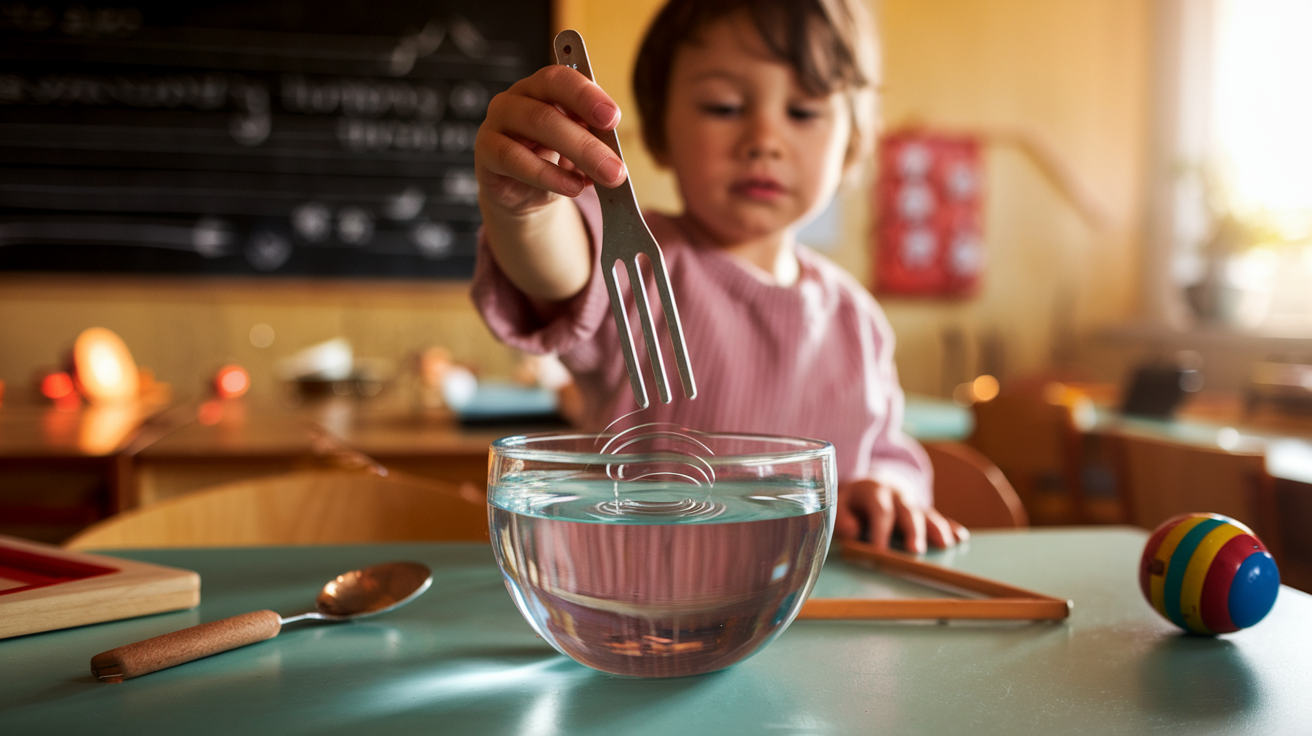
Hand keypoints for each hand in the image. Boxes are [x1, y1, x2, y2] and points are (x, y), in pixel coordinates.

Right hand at [475, 65, 627, 216]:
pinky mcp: (485, 151)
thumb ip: (594, 141)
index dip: (586, 96)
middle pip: (549, 109)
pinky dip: (546, 175)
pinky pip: (513, 158)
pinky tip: (572, 187)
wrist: (523, 192)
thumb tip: (614, 153)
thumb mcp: (580, 148)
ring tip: (602, 178)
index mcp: (543, 88)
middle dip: (587, 141)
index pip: (561, 79)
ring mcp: (496, 122)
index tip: (613, 118)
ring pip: (534, 127)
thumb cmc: (554, 161)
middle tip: (616, 167)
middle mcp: (517, 98)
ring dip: (574, 154)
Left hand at [834, 479, 968, 553]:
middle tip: (915, 551)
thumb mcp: (840, 500)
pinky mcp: (924, 510)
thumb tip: (852, 532)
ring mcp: (914, 502)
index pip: (880, 511)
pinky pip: (939, 517)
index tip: (879, 551)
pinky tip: (960, 538)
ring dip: (936, 529)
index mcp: (875, 491)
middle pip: (908, 512)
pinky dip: (950, 527)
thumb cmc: (854, 498)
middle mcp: (898, 495)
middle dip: (913, 531)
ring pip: (927, 514)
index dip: (879, 531)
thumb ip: (841, 515)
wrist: (874, 480)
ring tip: (945, 545)